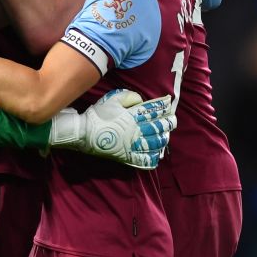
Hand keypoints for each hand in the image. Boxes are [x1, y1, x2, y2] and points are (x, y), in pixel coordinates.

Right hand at [48, 89, 176, 168]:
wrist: (83, 133)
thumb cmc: (97, 115)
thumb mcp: (111, 99)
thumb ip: (128, 97)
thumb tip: (140, 100)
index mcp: (132, 116)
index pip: (152, 110)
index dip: (163, 106)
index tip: (169, 103)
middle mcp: (135, 131)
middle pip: (157, 127)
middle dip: (168, 123)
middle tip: (172, 120)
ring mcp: (131, 145)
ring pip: (154, 143)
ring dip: (163, 139)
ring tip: (166, 136)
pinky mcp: (126, 157)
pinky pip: (143, 159)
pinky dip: (153, 158)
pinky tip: (157, 155)